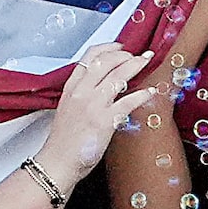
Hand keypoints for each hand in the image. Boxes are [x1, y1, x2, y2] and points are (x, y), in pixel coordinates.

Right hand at [37, 46, 158, 184]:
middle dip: (126, 55)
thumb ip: (83, 93)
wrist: (56, 162)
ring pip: (118, 76)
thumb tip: (105, 83)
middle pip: (106, 62)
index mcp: (71, 88)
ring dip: (136, 66)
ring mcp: (92, 105)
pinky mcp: (104, 120)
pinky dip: (143, 94)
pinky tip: (151, 91)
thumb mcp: (68, 108)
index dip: (108, 48)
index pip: (88, 58)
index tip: (121, 46)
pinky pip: (128, 101)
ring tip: (147, 62)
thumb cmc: (64, 139)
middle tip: (140, 56)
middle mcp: (80, 93)